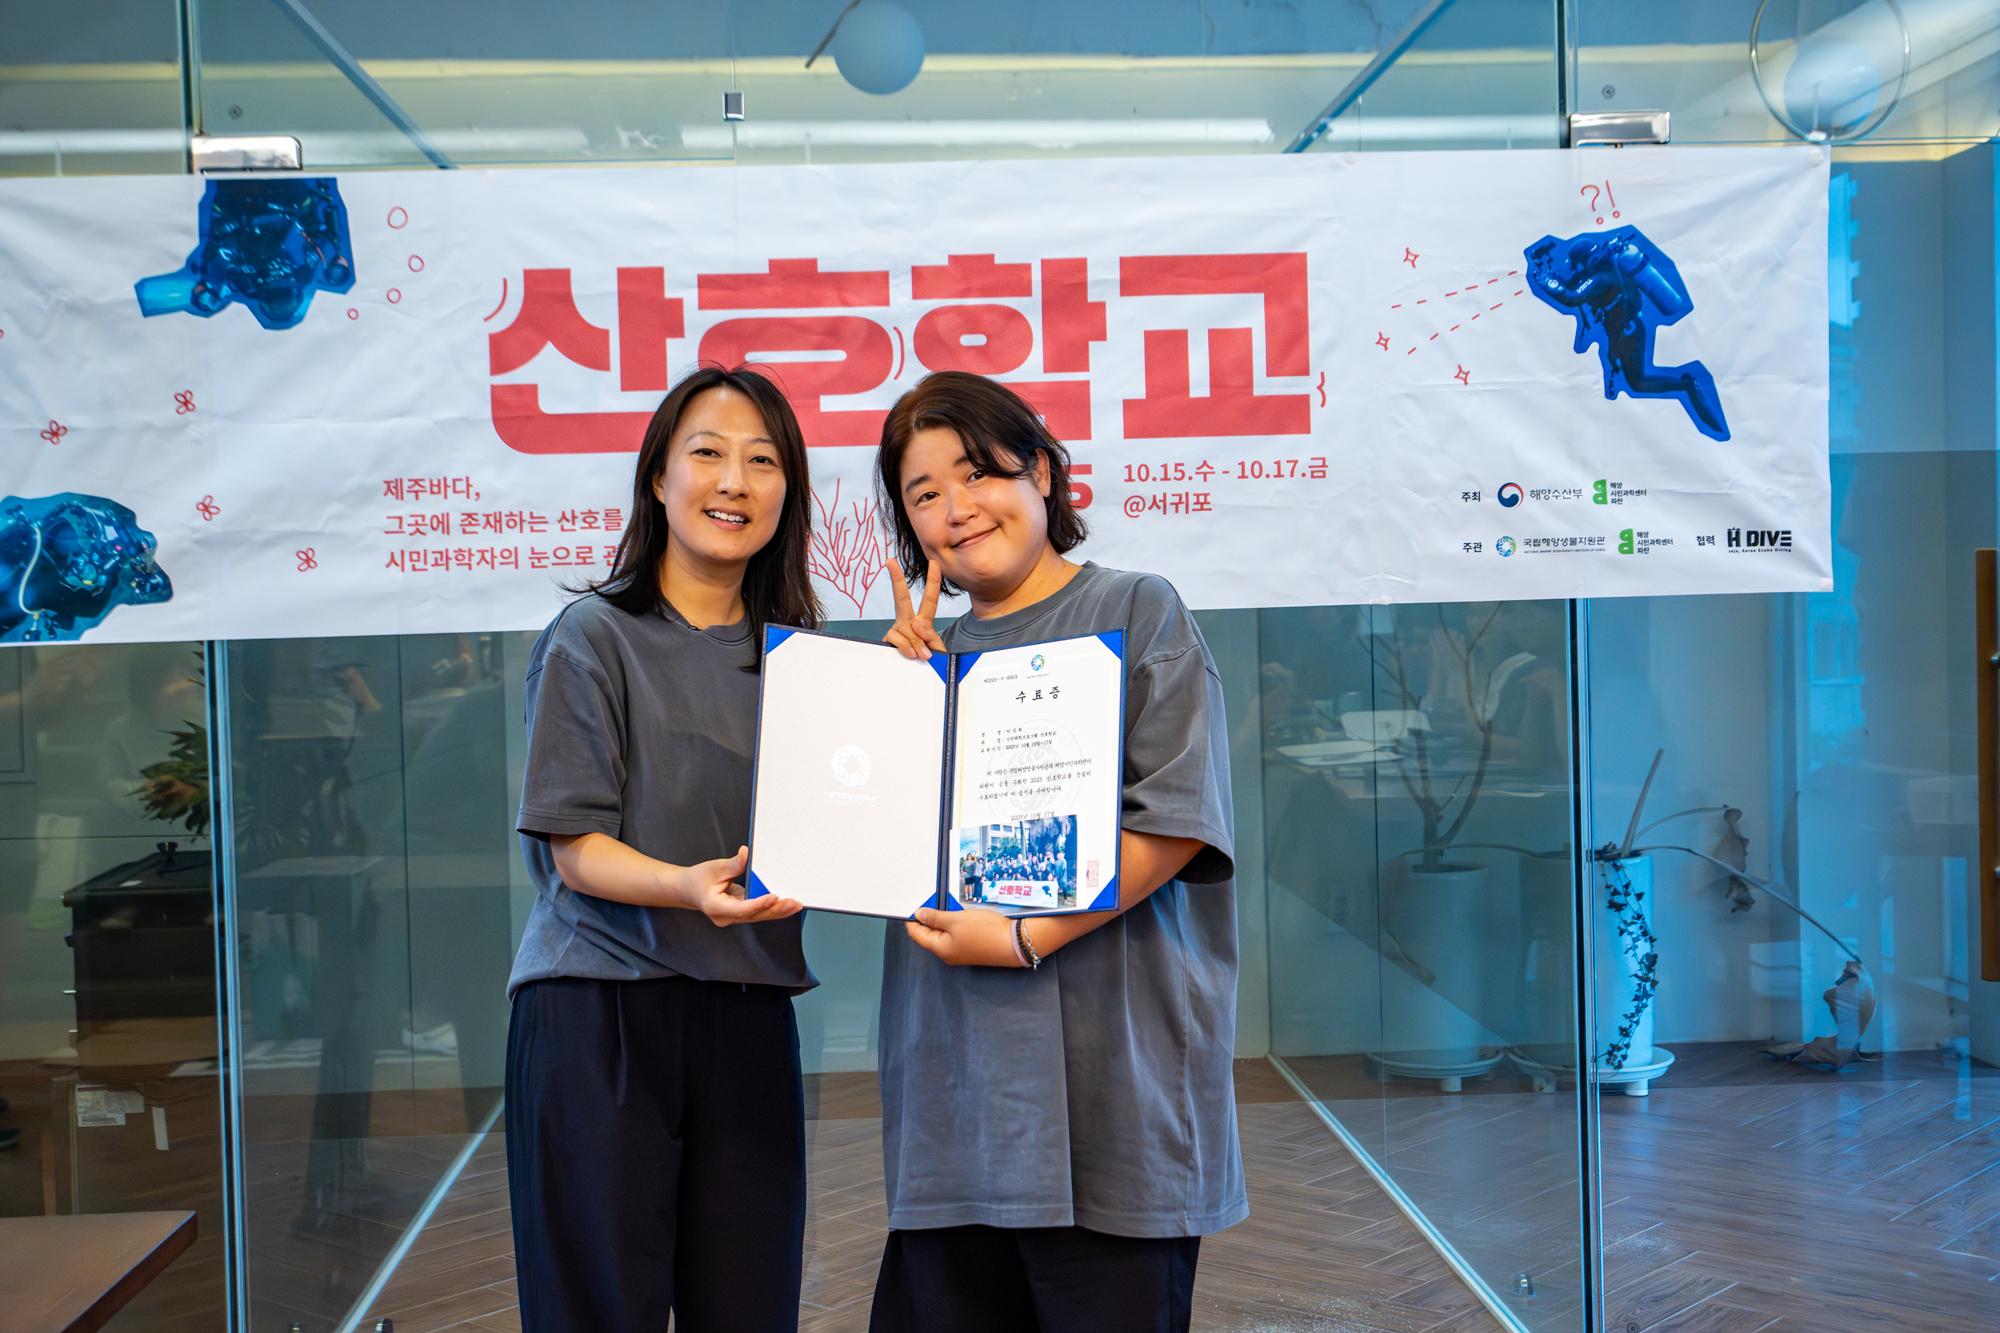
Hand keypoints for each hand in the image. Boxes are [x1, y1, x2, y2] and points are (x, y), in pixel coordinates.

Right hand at [679, 846, 802, 925]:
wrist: (688, 890)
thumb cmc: (698, 879)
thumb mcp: (714, 868)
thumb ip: (733, 864)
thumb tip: (746, 853)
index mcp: (716, 908)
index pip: (741, 908)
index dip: (758, 904)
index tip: (773, 896)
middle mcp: (726, 917)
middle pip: (754, 915)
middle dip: (775, 909)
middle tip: (793, 903)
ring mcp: (734, 917)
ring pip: (759, 916)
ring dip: (778, 910)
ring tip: (795, 904)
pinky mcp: (741, 913)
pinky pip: (758, 912)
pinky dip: (772, 908)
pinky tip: (787, 904)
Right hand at [884, 558, 947, 659]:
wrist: (919, 678)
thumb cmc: (930, 662)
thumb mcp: (937, 649)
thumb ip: (930, 636)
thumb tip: (916, 625)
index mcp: (922, 622)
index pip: (929, 600)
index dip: (933, 581)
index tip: (934, 563)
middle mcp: (907, 623)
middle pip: (901, 598)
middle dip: (896, 579)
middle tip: (890, 561)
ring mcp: (897, 632)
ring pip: (906, 628)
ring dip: (917, 642)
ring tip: (922, 655)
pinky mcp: (888, 642)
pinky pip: (898, 639)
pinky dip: (907, 647)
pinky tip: (911, 654)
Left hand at [904, 905, 1022, 967]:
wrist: (1013, 943)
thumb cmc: (985, 932)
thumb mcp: (956, 920)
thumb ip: (935, 917)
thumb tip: (918, 915)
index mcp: (940, 949)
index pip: (917, 935)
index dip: (912, 920)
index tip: (912, 905)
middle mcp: (947, 954)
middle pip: (929, 935)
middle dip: (928, 918)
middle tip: (931, 900)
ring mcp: (960, 952)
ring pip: (943, 934)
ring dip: (942, 920)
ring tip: (945, 905)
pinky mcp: (971, 947)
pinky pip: (955, 935)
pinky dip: (953, 924)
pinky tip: (958, 914)